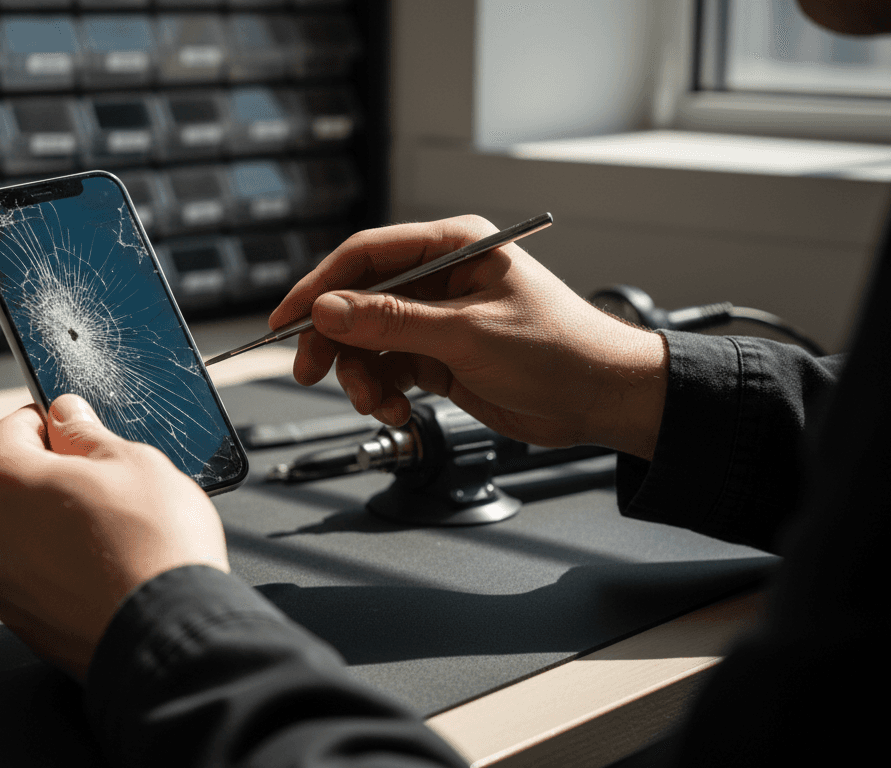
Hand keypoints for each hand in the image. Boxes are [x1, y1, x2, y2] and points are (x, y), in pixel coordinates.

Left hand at [0, 394, 227, 677]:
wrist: (170, 632)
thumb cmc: (155, 547)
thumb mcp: (134, 462)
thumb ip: (86, 434)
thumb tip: (67, 416)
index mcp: (6, 483)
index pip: (9, 430)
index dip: (45, 420)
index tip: (70, 424)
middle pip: (15, 489)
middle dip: (55, 479)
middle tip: (108, 483)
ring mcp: (5, 587)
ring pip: (27, 538)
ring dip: (59, 528)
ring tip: (116, 533)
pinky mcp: (27, 626)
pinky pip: (41, 582)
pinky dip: (66, 571)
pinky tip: (110, 569)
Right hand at [270, 215, 668, 458]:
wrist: (601, 398)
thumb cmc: (558, 349)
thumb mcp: (467, 333)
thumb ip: (392, 322)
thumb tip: (328, 309)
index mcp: (453, 246)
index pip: (368, 255)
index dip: (321, 286)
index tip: (288, 319)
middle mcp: (440, 277)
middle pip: (359, 300)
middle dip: (334, 339)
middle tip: (310, 371)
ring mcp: (438, 319)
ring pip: (369, 341)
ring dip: (361, 375)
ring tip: (375, 402)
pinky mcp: (441, 356)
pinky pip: (390, 369)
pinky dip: (383, 392)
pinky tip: (396, 410)